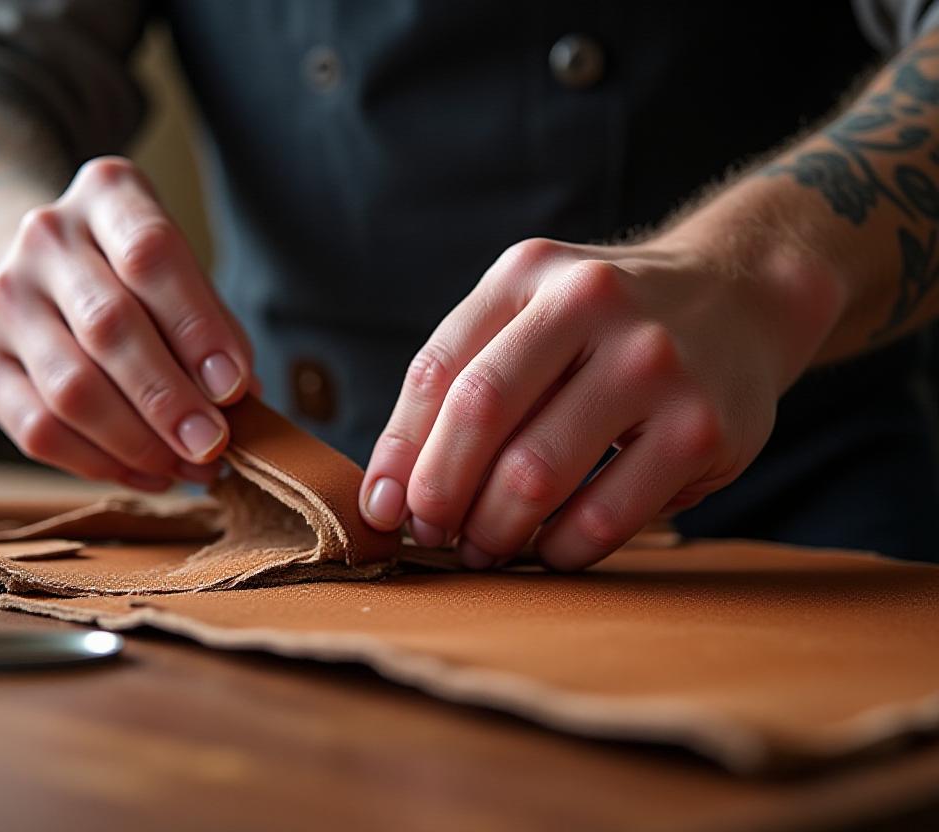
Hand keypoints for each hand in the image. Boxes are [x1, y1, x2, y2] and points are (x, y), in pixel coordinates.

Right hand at [0, 156, 252, 490]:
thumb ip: (214, 328)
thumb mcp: (183, 274)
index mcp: (107, 194)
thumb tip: (242, 402)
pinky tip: (148, 473)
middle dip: (169, 398)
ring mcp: (5, 302)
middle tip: (213, 444)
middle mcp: (45, 237)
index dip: (196, 326)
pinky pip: (39, 430)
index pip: (149, 254)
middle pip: (108, 326)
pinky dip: (101, 464)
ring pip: (71, 388)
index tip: (234, 386)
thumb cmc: (138, 280)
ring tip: (189, 467)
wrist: (43, 276)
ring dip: (138, 441)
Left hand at [358, 235, 828, 569]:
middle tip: (433, 534)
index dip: (400, 451)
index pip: (437, 371)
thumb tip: (387, 496)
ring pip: (536, 473)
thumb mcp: (529, 314)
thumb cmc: (603, 327)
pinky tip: (547, 550)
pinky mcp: (702, 426)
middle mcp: (590, 303)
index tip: (383, 509)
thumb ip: (458, 382)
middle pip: (479, 413)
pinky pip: (605, 515)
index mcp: (528, 274)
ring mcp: (653, 363)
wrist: (740, 297)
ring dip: (494, 531)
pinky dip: (559, 549)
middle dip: (439, 493)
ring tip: (484, 548)